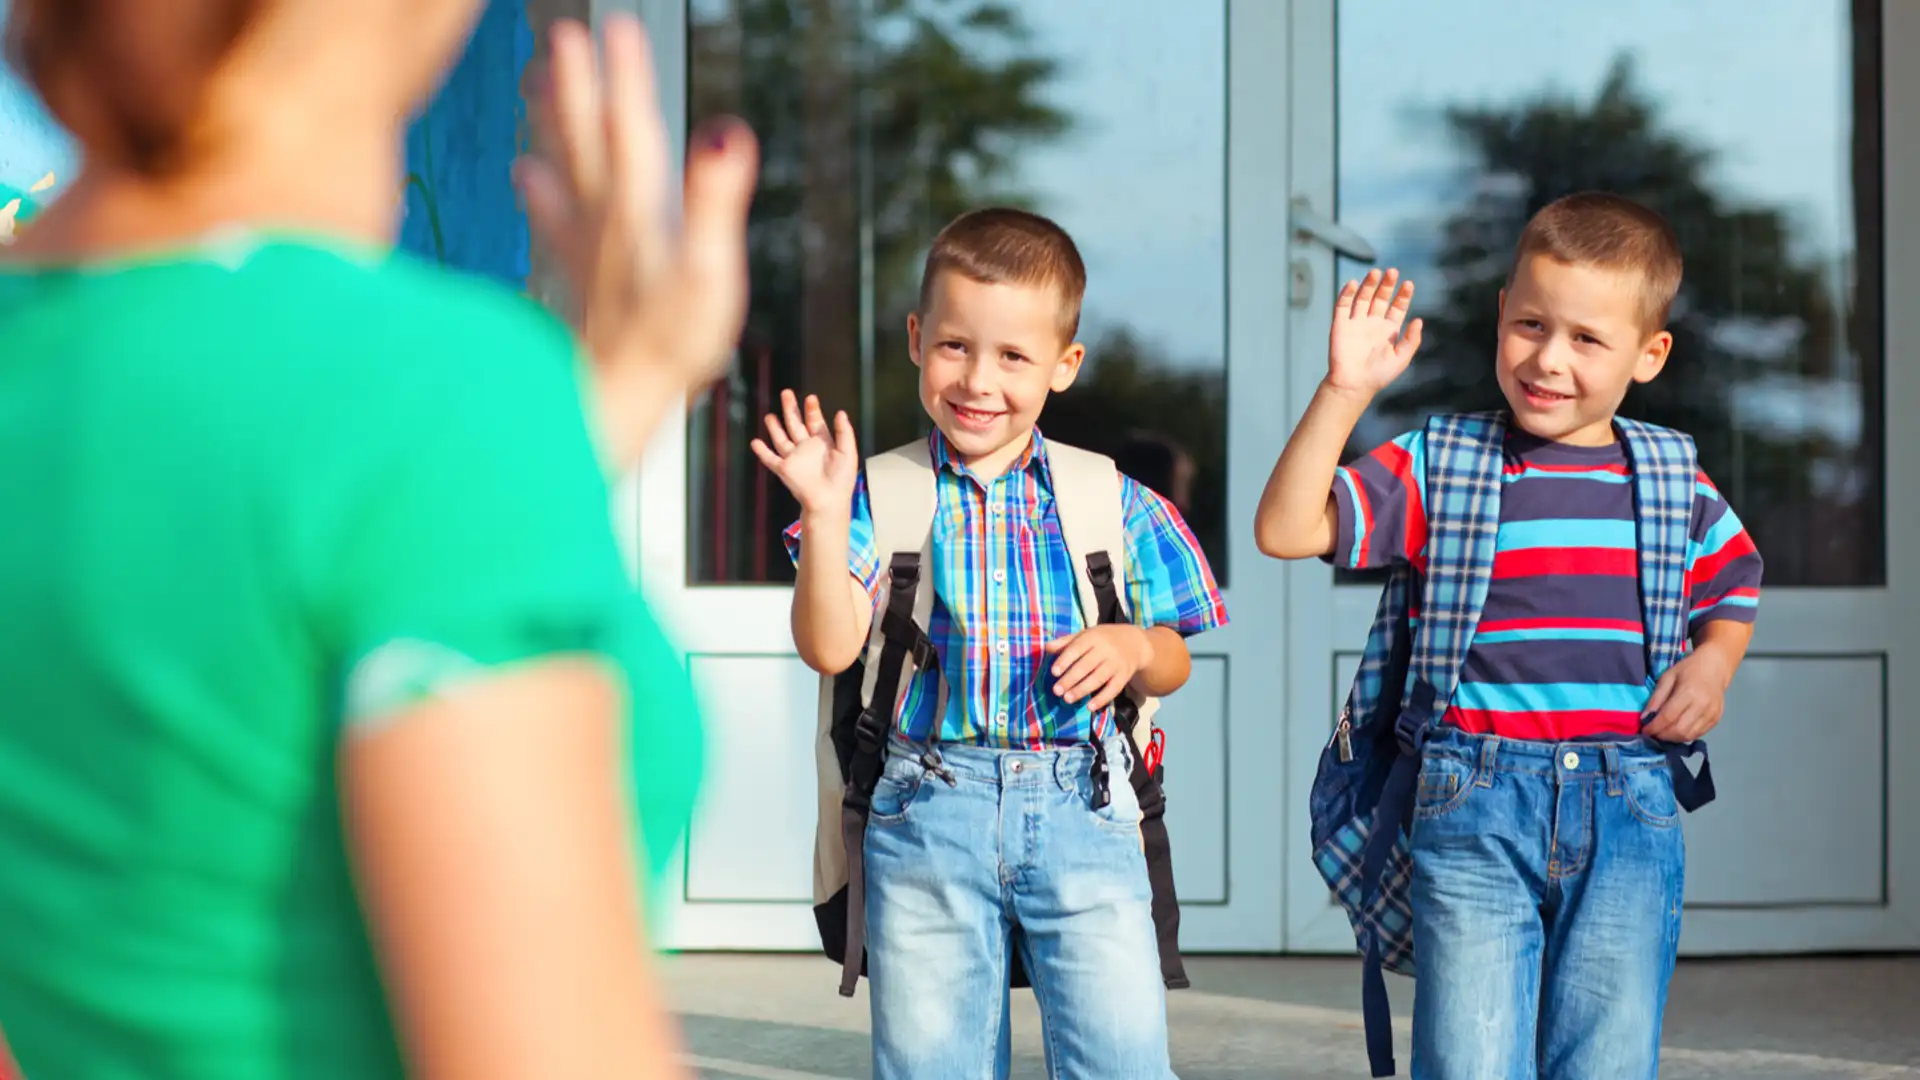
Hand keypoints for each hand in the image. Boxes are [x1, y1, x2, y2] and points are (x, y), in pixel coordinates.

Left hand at [514, 16, 758, 462]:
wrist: (609, 406)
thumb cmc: (666, 349)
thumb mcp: (709, 274)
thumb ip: (715, 201)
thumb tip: (726, 130)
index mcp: (638, 213)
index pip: (632, 128)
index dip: (626, 76)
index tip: (618, 25)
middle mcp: (604, 223)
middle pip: (587, 138)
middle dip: (576, 83)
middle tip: (562, 32)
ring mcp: (586, 251)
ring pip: (564, 167)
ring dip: (551, 120)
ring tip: (535, 76)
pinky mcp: (578, 280)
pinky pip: (553, 219)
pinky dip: (538, 189)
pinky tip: (522, 170)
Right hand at [750, 390, 858, 515]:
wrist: (829, 501)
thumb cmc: (842, 480)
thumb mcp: (848, 452)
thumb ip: (844, 432)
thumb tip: (840, 412)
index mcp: (822, 443)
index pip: (815, 421)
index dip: (812, 409)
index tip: (811, 398)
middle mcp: (806, 448)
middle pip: (795, 424)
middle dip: (791, 409)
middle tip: (786, 393)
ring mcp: (794, 458)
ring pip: (781, 438)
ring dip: (775, 427)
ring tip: (769, 416)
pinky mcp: (784, 469)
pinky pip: (770, 458)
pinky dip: (762, 451)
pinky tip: (755, 442)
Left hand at [1044, 625, 1153, 711]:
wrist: (1135, 643)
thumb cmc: (1103, 639)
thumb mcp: (1086, 635)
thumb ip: (1066, 642)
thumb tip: (1046, 647)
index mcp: (1093, 637)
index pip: (1077, 649)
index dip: (1065, 660)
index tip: (1053, 672)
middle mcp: (1106, 650)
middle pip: (1086, 666)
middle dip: (1071, 679)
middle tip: (1056, 691)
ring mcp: (1116, 664)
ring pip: (1098, 679)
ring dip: (1082, 690)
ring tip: (1067, 699)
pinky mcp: (1124, 677)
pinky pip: (1113, 690)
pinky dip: (1102, 699)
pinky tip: (1090, 707)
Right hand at [1326, 268, 1421, 396]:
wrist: (1353, 384)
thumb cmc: (1378, 375)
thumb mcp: (1402, 358)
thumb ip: (1411, 339)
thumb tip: (1419, 320)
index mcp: (1388, 330)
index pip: (1397, 307)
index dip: (1403, 295)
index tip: (1408, 284)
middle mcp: (1372, 324)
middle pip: (1380, 298)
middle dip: (1387, 285)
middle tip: (1393, 272)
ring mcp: (1356, 323)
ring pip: (1362, 297)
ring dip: (1369, 284)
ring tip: (1376, 272)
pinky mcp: (1340, 325)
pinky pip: (1343, 305)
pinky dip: (1347, 293)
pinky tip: (1354, 283)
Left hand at [1642, 647, 1734, 742]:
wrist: (1715, 667)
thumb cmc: (1688, 670)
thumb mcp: (1667, 678)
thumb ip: (1656, 699)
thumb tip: (1645, 718)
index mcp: (1688, 693)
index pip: (1668, 717)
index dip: (1654, 727)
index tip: (1644, 731)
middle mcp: (1702, 706)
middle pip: (1679, 730)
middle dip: (1663, 735)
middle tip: (1653, 733)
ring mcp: (1712, 714)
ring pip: (1689, 736)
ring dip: (1673, 738)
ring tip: (1663, 732)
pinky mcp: (1716, 719)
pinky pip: (1698, 734)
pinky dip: (1685, 736)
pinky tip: (1676, 730)